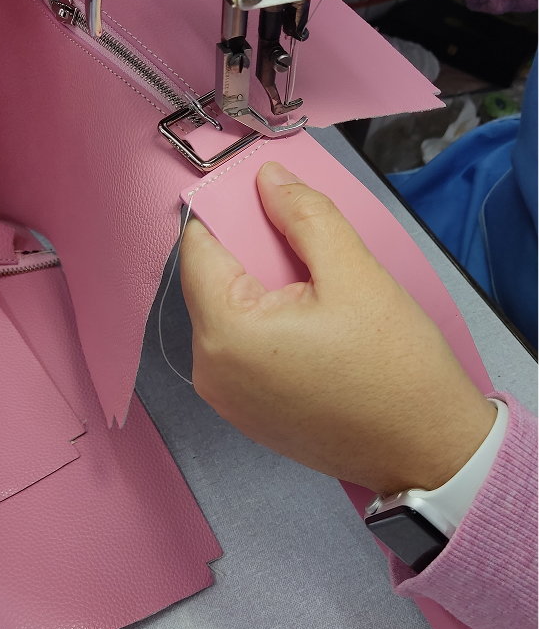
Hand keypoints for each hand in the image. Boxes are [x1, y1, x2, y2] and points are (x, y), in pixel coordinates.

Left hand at [180, 161, 495, 494]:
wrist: (428, 449)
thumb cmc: (397, 370)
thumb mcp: (354, 272)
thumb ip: (304, 214)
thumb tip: (268, 179)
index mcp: (226, 335)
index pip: (199, 247)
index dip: (230, 211)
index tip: (264, 196)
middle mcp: (211, 372)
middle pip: (212, 281)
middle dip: (253, 252)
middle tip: (309, 249)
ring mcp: (226, 400)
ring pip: (228, 314)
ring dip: (263, 290)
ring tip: (319, 293)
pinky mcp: (247, 415)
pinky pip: (241, 350)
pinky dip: (268, 326)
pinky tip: (314, 328)